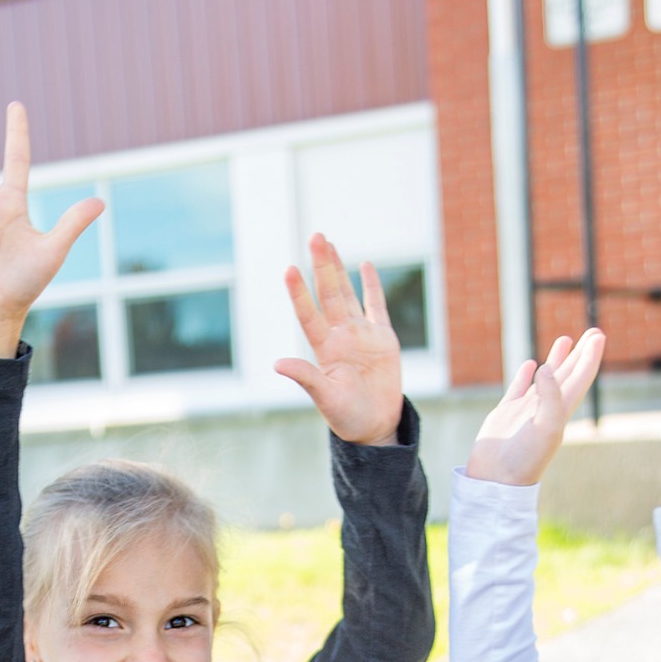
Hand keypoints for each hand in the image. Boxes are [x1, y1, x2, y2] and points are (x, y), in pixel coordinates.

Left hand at [276, 236, 403, 444]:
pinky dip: (371, 285)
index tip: (289, 269)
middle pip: (329, 293)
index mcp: (325, 349)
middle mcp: (340, 336)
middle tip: (315, 236)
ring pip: (347, 293)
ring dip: (337, 268)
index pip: (308, 314)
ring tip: (328, 243)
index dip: (299, 293)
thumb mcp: (325, 398)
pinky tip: (364, 265)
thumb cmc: (347, 416)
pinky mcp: (383, 338)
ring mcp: (361, 334)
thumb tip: (277, 364)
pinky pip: (376, 306)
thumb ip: (306, 378)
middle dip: (321, 265)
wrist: (375, 426)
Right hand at [462, 330, 606, 487]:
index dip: (591, 356)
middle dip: (581, 353)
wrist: (496, 480)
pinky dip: (525, 376)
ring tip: (565, 340)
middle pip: (569, 374)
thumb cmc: (524, 459)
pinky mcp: (506, 414)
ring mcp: (526, 411)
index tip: (599, 335)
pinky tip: (530, 365)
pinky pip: (518, 389)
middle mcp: (547, 408)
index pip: (581, 377)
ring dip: (557, 360)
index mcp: (561, 411)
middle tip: (593, 332)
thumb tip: (544, 367)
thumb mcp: (546, 427)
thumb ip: (550, 396)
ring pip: (545, 379)